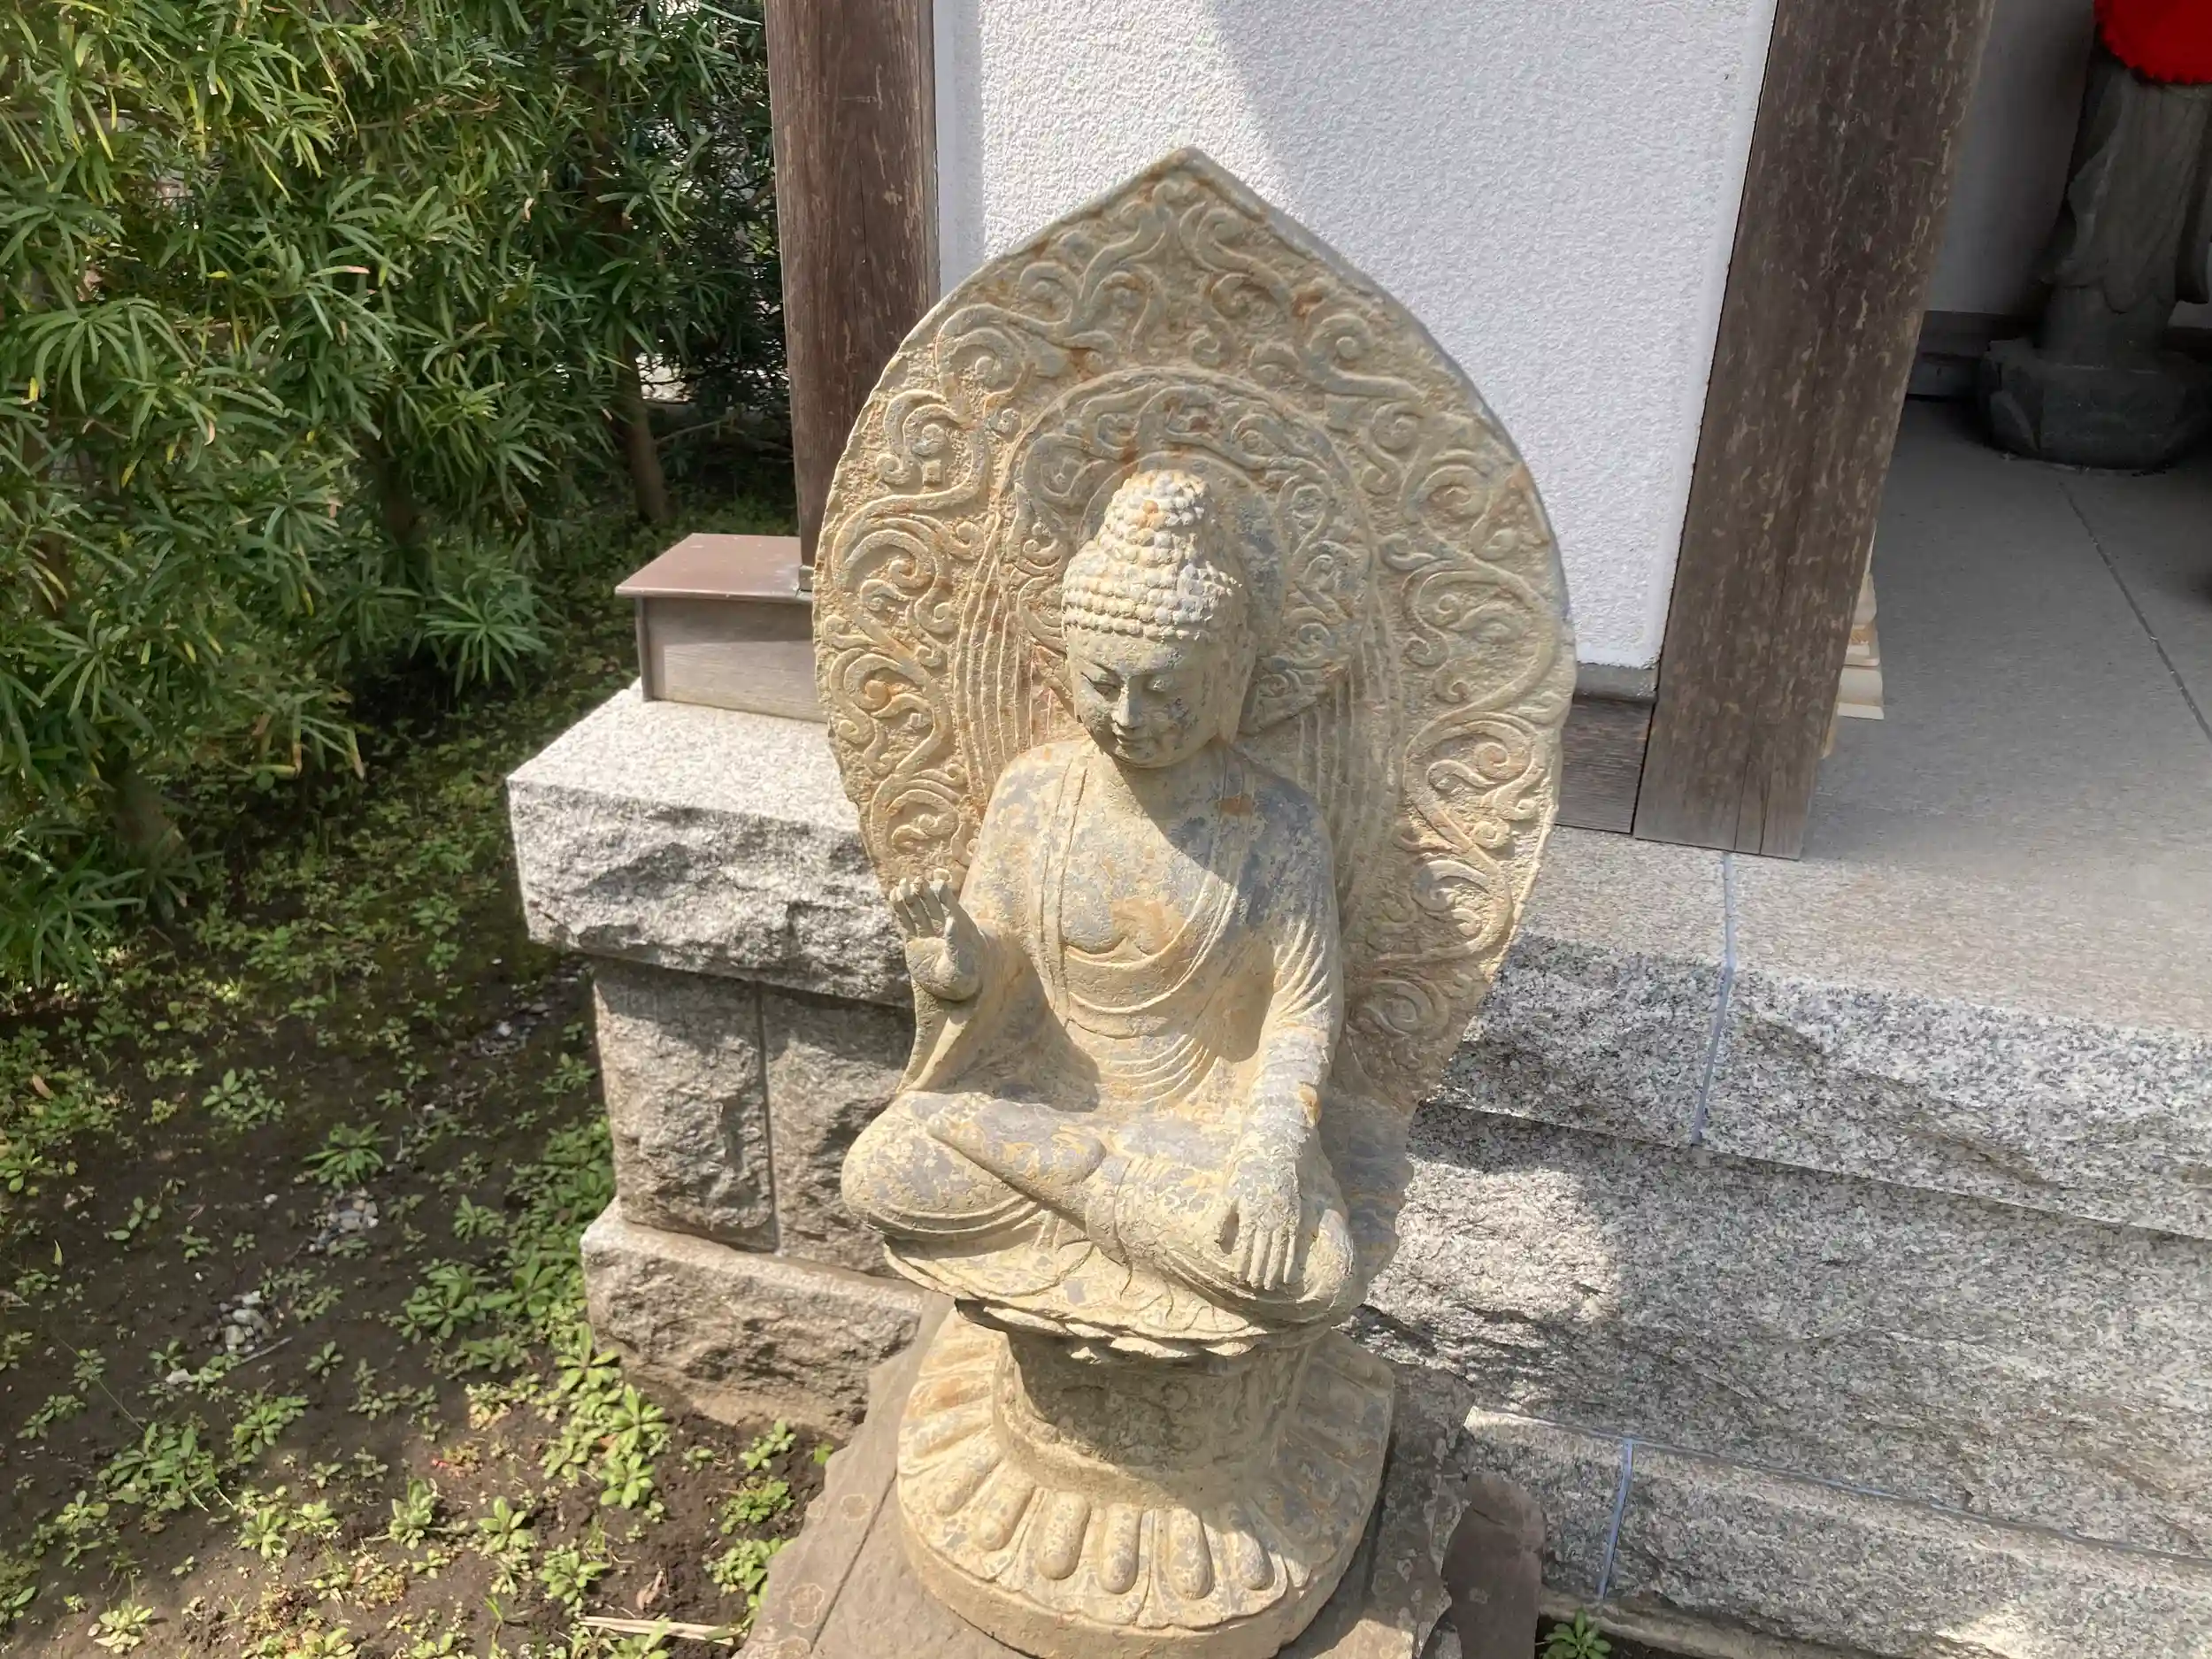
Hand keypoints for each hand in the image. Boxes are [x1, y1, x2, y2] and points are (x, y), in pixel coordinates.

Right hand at [889, 868, 982, 1001]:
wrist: (952, 991)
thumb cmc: (965, 976)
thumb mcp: (962, 959)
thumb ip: (956, 940)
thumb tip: (951, 920)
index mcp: (959, 928)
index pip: (949, 906)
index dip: (943, 894)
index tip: (937, 882)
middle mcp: (942, 928)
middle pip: (931, 906)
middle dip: (924, 893)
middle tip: (916, 880)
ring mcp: (927, 935)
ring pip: (917, 912)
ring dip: (910, 899)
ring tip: (902, 884)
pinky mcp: (913, 943)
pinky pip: (905, 923)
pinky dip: (899, 911)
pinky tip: (894, 895)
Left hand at [1210, 1139, 1301, 1293]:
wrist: (1277, 1148)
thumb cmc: (1247, 1169)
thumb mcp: (1229, 1190)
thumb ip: (1221, 1217)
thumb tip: (1215, 1242)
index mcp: (1251, 1212)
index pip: (1247, 1244)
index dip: (1244, 1262)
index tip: (1240, 1277)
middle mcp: (1270, 1217)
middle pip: (1264, 1250)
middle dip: (1260, 1271)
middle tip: (1256, 1286)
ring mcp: (1286, 1217)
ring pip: (1280, 1250)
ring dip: (1275, 1269)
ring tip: (1271, 1286)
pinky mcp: (1297, 1215)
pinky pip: (1296, 1243)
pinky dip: (1293, 1260)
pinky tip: (1290, 1274)